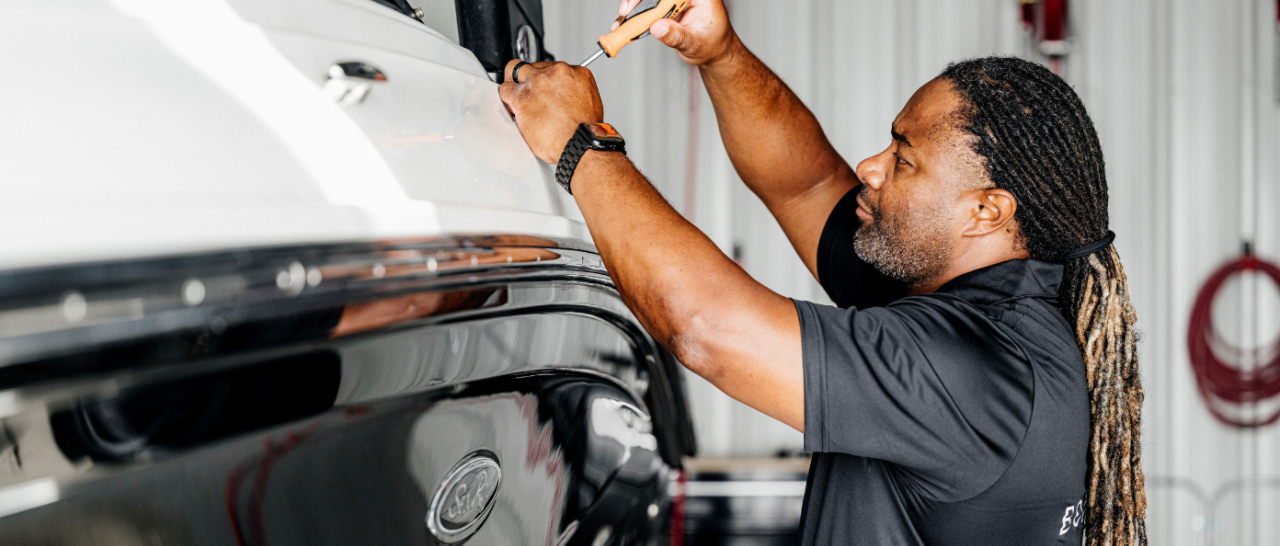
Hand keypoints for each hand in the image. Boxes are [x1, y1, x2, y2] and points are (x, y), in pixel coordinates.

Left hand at [498, 60, 603, 164]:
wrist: (578, 143)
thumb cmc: (584, 131)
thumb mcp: (591, 104)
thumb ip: (575, 94)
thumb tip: (566, 98)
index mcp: (576, 73)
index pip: (554, 67)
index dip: (546, 79)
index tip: (545, 89)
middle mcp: (556, 73)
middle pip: (535, 66)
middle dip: (531, 78)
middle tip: (530, 92)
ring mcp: (537, 82)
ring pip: (516, 70)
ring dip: (515, 83)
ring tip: (517, 97)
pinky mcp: (521, 96)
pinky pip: (505, 89)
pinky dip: (505, 98)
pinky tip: (510, 106)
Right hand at [614, 0, 736, 65]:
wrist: (712, 51)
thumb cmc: (711, 44)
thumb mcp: (695, 43)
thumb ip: (677, 36)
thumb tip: (658, 27)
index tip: (638, 3)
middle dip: (638, 0)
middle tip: (625, 12)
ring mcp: (674, 0)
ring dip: (633, 8)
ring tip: (621, 23)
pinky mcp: (665, 7)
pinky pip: (647, 7)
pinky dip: (635, 17)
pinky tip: (625, 26)